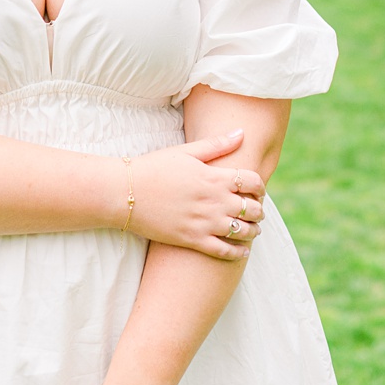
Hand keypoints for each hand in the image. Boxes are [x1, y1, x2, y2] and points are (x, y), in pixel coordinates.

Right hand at [126, 131, 265, 260]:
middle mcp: (214, 200)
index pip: (253, 181)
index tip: (258, 190)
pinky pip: (223, 251)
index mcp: (214, 177)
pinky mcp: (191, 240)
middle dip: (259, 210)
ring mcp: (204, 222)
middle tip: (257, 211)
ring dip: (253, 230)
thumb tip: (242, 132)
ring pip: (242, 230)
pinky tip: (242, 251)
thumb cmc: (153, 168)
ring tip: (253, 230)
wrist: (124, 193)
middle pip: (252, 208)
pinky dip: (238, 252)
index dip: (260, 186)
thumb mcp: (186, 151)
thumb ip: (217, 144)